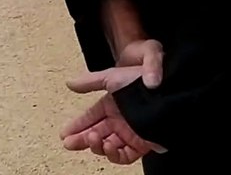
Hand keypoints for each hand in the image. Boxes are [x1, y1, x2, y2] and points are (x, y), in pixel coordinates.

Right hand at [61, 39, 163, 165]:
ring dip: (96, 145)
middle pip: (96, 134)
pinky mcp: (141, 143)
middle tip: (69, 143)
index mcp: (112, 104)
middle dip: (82, 139)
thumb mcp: (112, 76)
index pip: (91, 118)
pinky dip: (113, 154)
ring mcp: (130, 132)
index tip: (64, 133)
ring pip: (107, 145)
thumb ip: (91, 81)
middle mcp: (120, 120)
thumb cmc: (140, 79)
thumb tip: (70, 83)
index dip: (78, 126)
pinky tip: (107, 146)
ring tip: (92, 139)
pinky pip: (124, 155)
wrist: (167, 89)